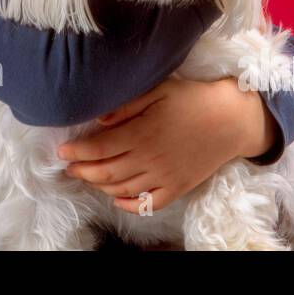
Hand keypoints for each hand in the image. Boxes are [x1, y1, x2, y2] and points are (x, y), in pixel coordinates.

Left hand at [56, 76, 276, 214]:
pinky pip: (148, 204)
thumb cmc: (193, 99)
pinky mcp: (178, 187)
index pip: (99, 148)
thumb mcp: (159, 90)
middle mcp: (150, 159)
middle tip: (69, 167)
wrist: (232, 119)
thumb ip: (126, 105)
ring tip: (88, 178)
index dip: (77, 152)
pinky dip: (129, 204)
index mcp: (142, 133)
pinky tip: (117, 199)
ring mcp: (164, 176)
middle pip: (106, 172)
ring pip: (123, 189)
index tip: (61, 152)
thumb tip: (99, 119)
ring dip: (100, 186)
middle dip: (82, 171)